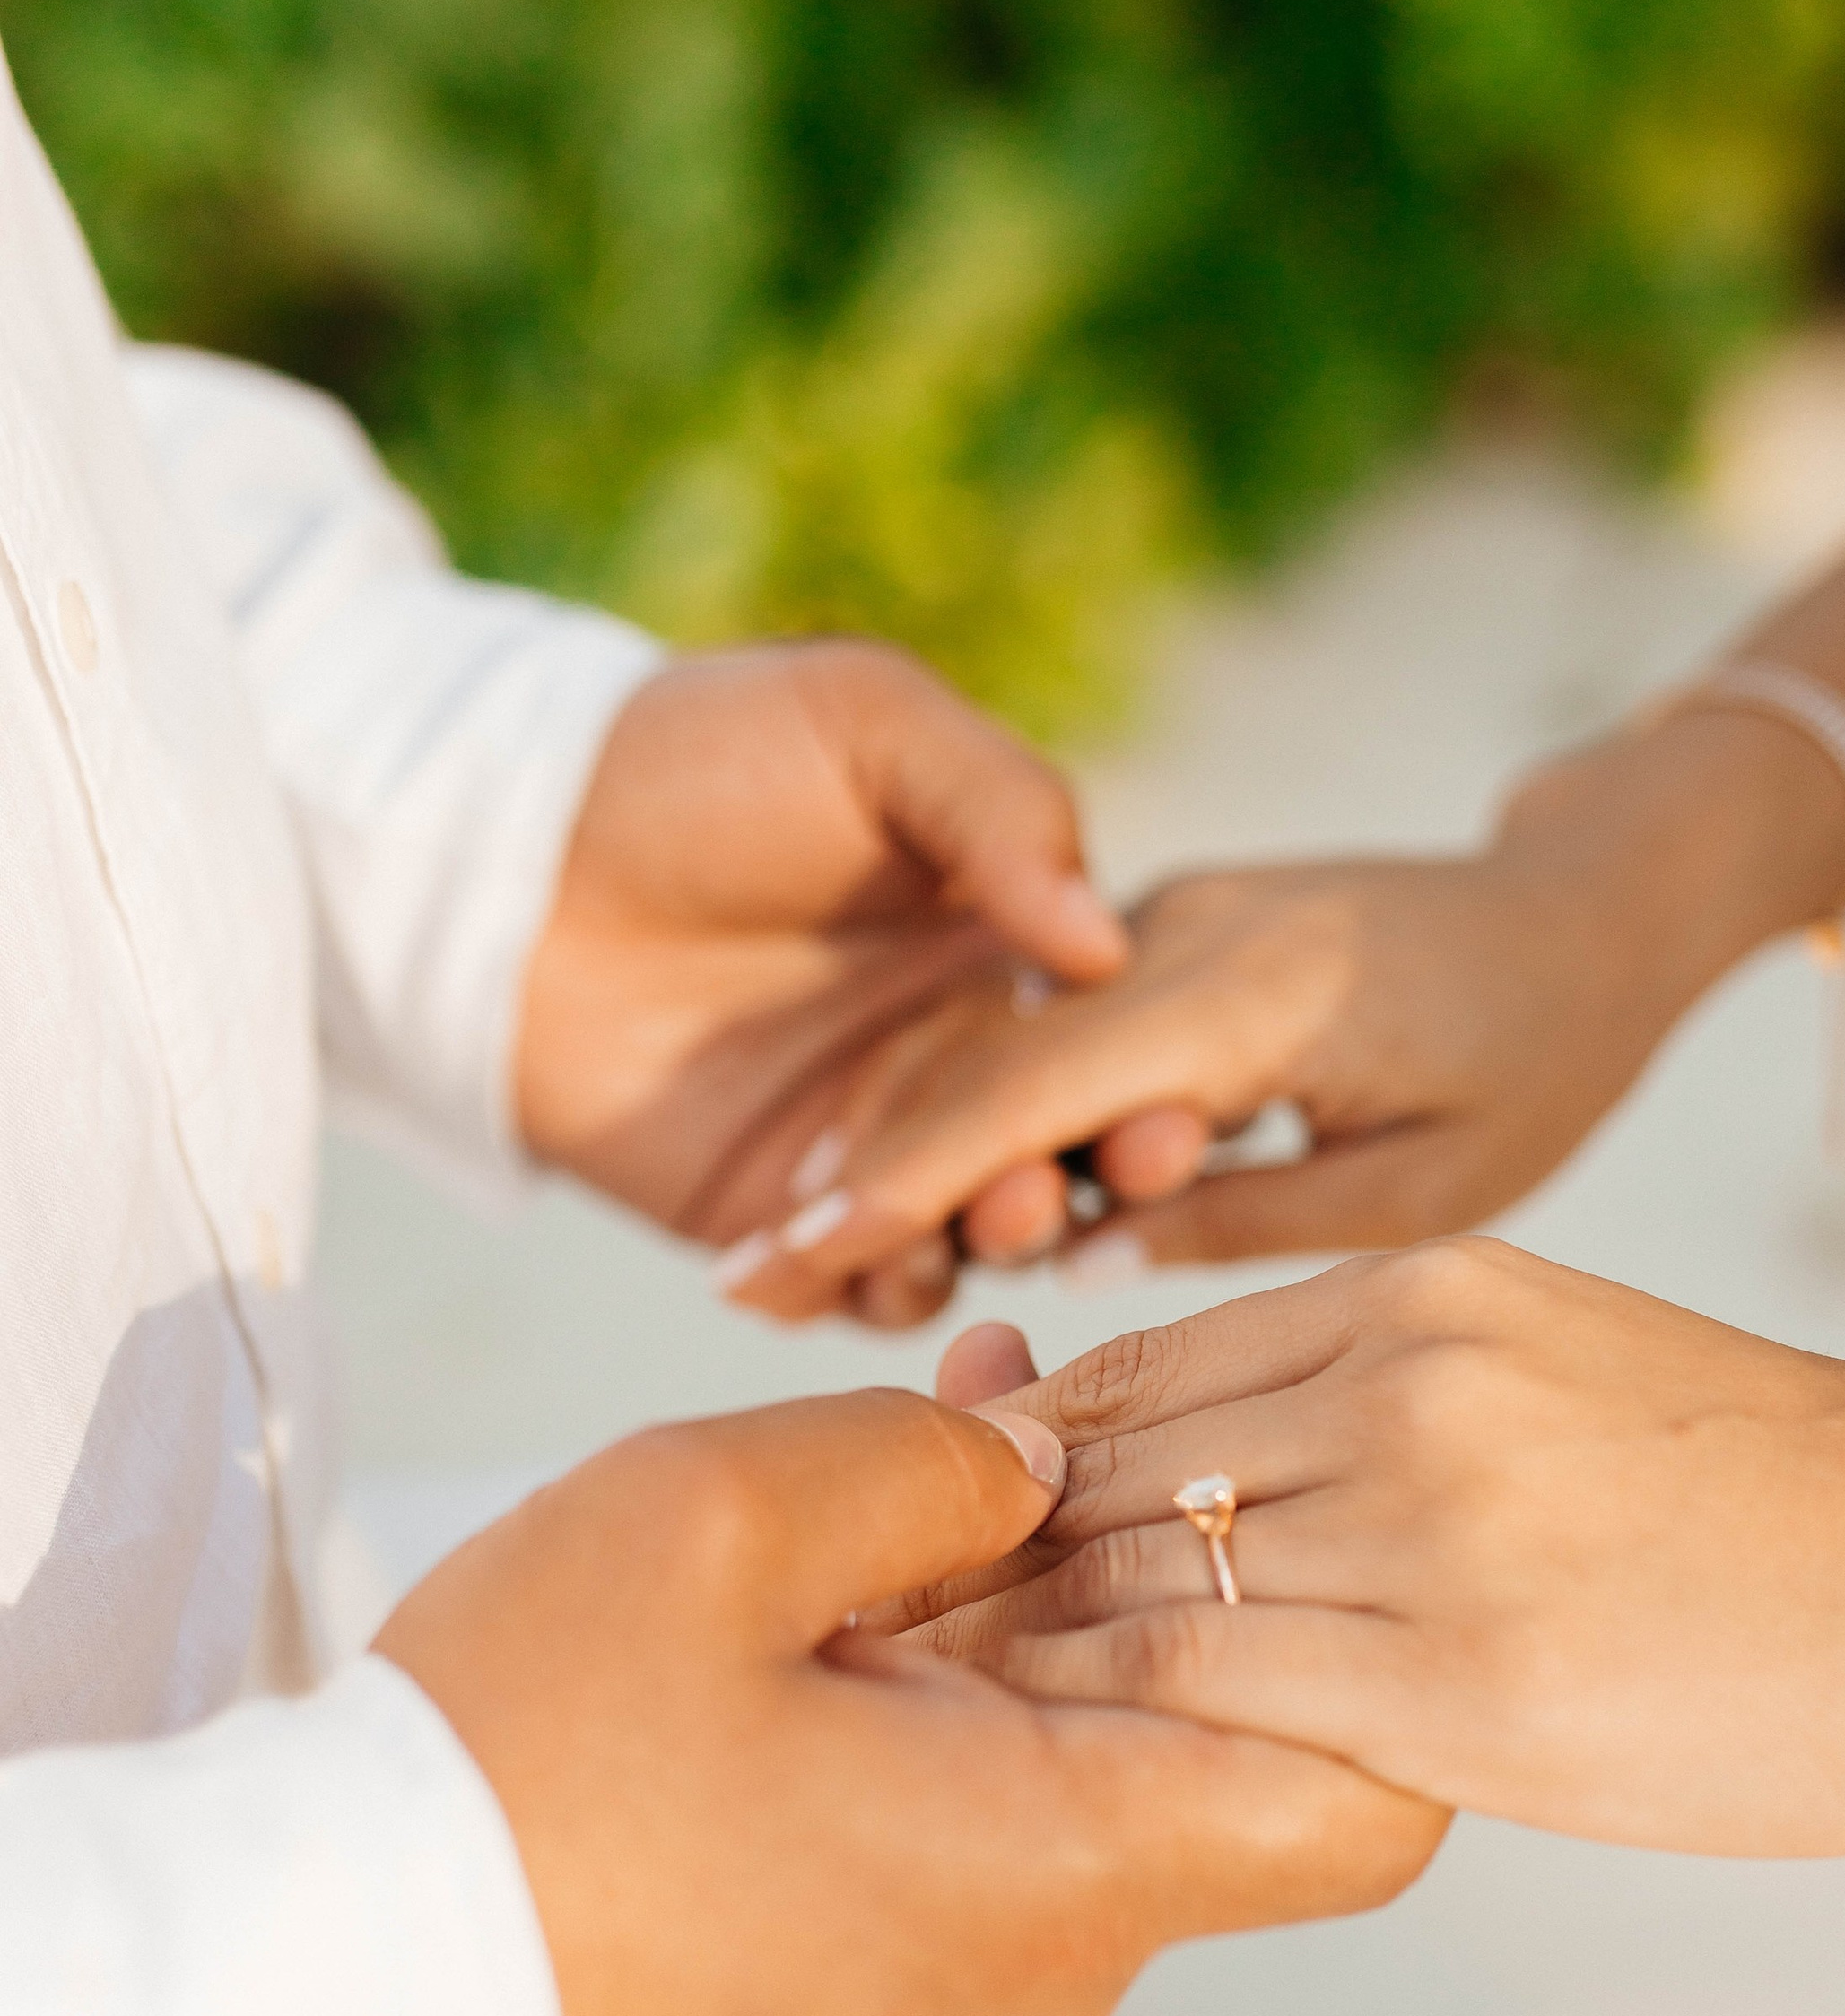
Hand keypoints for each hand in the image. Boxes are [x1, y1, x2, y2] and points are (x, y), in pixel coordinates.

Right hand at [375, 1384, 1445, 2015]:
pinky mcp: (859, 1990)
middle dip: (1158, 1556)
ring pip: (1083, 1766)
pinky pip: (973, 1818)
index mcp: (1071, 1862)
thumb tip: (1038, 1458)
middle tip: (1041, 1400)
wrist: (324, 2015)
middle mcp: (1054, 1960)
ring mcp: (954, 1989)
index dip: (1375, 1628)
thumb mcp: (711, 1522)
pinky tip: (844, 1562)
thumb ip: (919, 1458)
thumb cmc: (517, 1765)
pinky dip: (947, 1685)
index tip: (1271, 1483)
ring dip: (1031, 1604)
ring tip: (927, 1437)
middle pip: (1221, 1747)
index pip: (1379, 1792)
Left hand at [514, 638, 1148, 1330]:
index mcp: (999, 943)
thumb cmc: (692, 755)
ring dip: (982, 1246)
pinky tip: (856, 1266)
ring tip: (966, 1228)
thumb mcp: (867, 723)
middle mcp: (950, 1056)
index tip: (1170, 1117)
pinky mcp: (774, 1221)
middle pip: (1052, 1150)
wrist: (502, 849)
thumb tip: (1107, 944)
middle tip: (1049, 1188)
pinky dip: (871, 1292)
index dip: (1148, 1084)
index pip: (1108, 1039)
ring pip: (967, 1236)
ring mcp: (863, 1147)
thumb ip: (1000, 810)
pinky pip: (852, 1287)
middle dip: (1073, 1182)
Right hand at [732, 707, 1844, 1324]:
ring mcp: (1169, 920)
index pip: (1039, 1089)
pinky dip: (975, 1107)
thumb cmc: (1540, 1058)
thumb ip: (1249, 1221)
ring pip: (1003, 1039)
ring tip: (793, 1257)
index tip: (795, 1259)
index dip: (908, 1180)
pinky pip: (1048, 1027)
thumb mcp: (1424, 1186)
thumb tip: (1085, 1266)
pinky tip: (904, 1194)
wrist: (1586, 907)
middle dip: (861, 1172)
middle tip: (745, 1284)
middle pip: (986, 1060)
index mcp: (1256, 989)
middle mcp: (1187, 932)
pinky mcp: (1168, 935)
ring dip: (901, 1143)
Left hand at [903, 1242, 1844, 1859]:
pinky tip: (1019, 1767)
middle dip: (969, 1554)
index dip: (1010, 1459)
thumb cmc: (1781, 1492)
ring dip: (1003, 1647)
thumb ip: (1396, 1394)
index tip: (929, 1535)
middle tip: (848, 1631)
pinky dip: (1094, 1721)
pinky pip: (1208, 1689)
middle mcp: (1401, 1381)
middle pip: (1105, 1465)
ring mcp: (1428, 1523)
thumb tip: (1240, 1470)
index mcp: (1420, 1290)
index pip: (1139, 1369)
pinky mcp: (1461, 1678)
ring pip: (1131, 1576)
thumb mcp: (1565, 1365)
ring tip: (891, 1709)